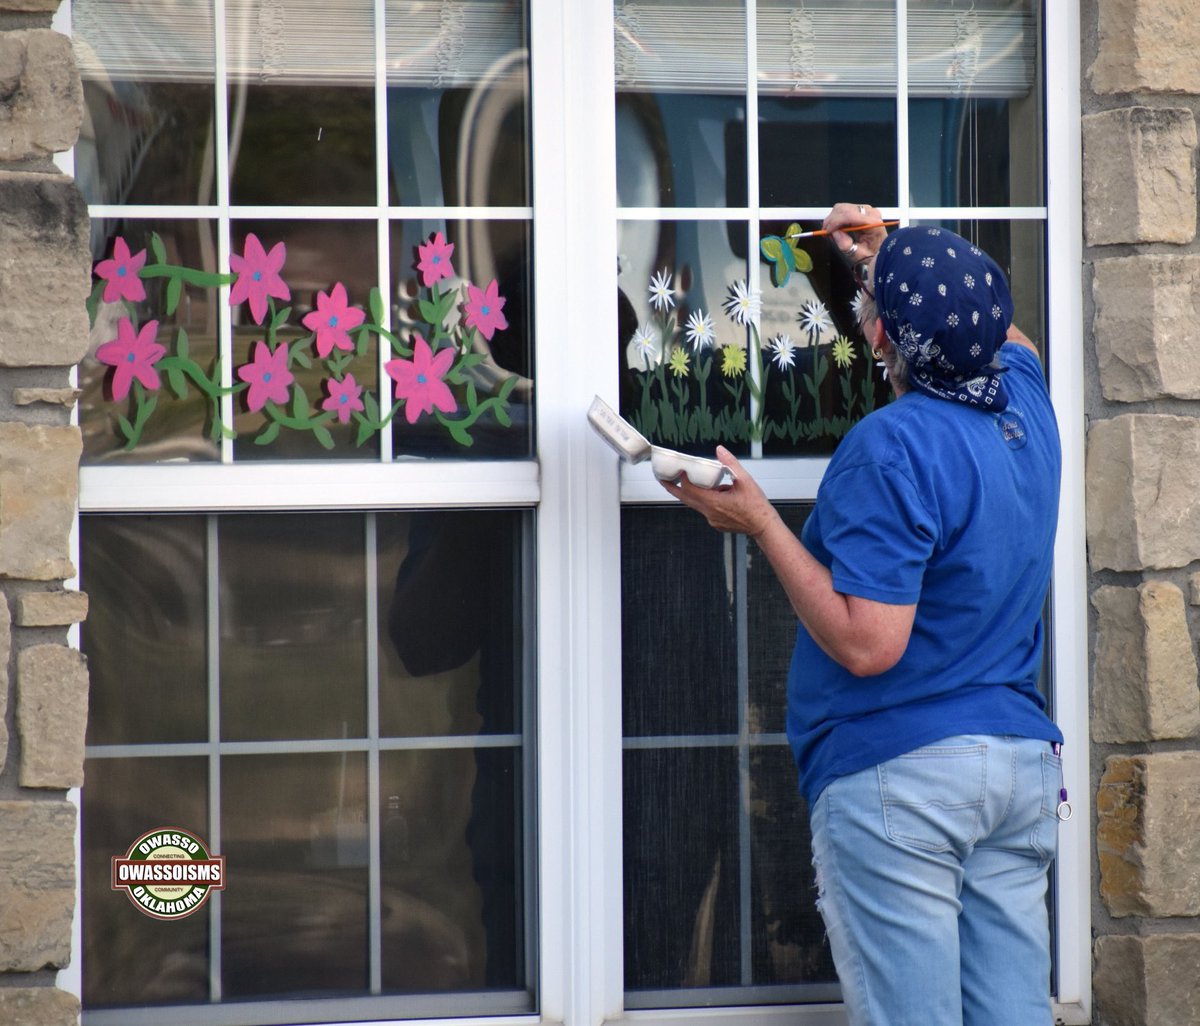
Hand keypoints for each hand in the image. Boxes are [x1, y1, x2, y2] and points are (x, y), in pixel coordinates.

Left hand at [658, 447, 778, 538]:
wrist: (763, 526)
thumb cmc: (756, 506)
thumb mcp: (745, 480)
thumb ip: (731, 464)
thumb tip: (720, 450)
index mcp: (714, 502)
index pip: (690, 489)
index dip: (682, 479)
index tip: (680, 469)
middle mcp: (709, 512)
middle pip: (686, 499)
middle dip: (673, 488)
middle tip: (662, 479)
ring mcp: (712, 519)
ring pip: (696, 504)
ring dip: (692, 493)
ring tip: (690, 481)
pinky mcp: (716, 523)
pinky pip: (705, 509)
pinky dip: (706, 499)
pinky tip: (718, 493)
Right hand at [822, 202, 887, 263]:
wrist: (880, 251)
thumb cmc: (872, 254)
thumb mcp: (858, 255)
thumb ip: (846, 246)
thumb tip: (835, 233)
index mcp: (873, 223)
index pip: (850, 215)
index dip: (836, 222)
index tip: (827, 231)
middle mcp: (870, 213)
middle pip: (844, 209)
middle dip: (832, 220)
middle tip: (826, 233)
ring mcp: (865, 210)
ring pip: (842, 208)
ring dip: (833, 219)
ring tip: (831, 232)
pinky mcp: (860, 211)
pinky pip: (844, 210)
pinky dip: (836, 218)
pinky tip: (836, 228)